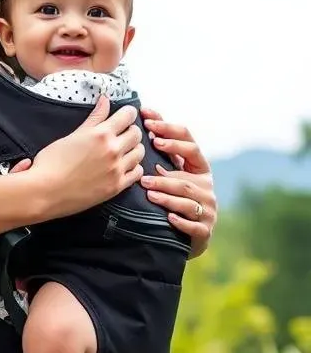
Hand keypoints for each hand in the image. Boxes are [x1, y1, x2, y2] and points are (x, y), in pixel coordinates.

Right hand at [28, 95, 145, 220]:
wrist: (45, 191)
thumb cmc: (52, 163)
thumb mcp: (72, 135)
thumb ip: (94, 118)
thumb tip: (104, 100)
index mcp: (101, 134)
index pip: (128, 116)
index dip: (128, 113)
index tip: (125, 115)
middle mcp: (113, 150)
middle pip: (137, 133)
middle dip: (130, 130)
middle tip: (120, 133)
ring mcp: (117, 169)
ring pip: (140, 152)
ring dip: (133, 148)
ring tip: (121, 150)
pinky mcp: (117, 186)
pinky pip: (137, 172)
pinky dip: (133, 167)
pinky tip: (122, 165)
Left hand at [140, 108, 215, 256]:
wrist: (185, 234)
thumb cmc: (174, 194)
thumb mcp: (170, 170)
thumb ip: (163, 150)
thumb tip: (146, 119)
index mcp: (200, 168)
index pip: (191, 145)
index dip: (171, 134)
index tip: (149, 126)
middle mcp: (206, 186)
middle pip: (186, 176)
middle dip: (165, 172)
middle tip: (145, 166)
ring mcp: (207, 209)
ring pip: (186, 199)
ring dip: (166, 193)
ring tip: (147, 189)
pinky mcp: (204, 230)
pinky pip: (193, 225)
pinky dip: (180, 221)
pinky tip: (168, 218)